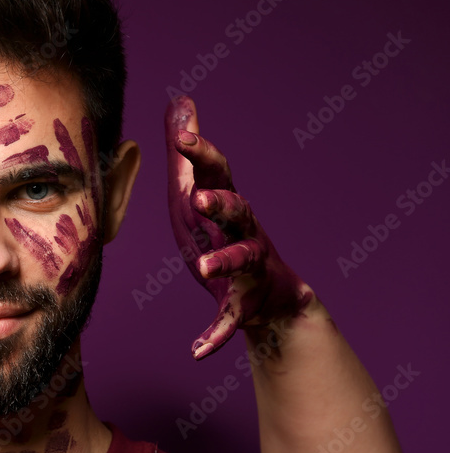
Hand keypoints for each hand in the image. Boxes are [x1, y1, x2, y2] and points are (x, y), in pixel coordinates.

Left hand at [164, 96, 313, 359]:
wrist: (271, 298)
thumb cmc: (224, 235)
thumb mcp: (200, 192)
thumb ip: (189, 151)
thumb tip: (181, 101)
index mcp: (227, 204)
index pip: (217, 172)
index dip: (202, 153)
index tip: (182, 135)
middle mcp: (244, 231)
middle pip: (238, 211)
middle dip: (222, 203)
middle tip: (200, 197)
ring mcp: (248, 269)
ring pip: (242, 262)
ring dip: (225, 262)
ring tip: (206, 268)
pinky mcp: (243, 305)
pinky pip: (229, 321)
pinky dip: (215, 336)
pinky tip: (197, 351)